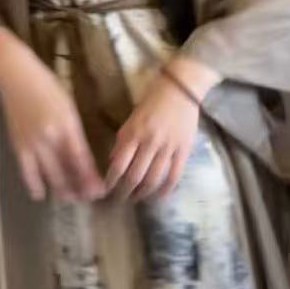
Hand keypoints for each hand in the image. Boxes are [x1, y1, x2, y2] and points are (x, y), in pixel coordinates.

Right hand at [0, 59, 104, 203]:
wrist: (17, 78)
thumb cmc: (47, 86)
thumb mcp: (68, 106)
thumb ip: (75, 131)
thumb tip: (81, 155)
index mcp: (67, 125)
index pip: (82, 159)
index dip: (91, 178)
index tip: (100, 191)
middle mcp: (51, 138)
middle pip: (68, 172)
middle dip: (79, 189)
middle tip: (88, 198)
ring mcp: (33, 144)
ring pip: (49, 176)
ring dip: (61, 190)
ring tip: (70, 198)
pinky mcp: (18, 147)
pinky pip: (28, 173)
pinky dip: (35, 185)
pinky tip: (41, 194)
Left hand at [105, 73, 200, 201]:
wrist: (182, 87)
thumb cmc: (153, 98)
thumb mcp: (133, 116)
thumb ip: (124, 138)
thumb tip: (113, 161)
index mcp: (133, 131)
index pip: (119, 164)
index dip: (111, 181)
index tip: (106, 190)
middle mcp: (149, 142)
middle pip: (134, 176)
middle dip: (124, 192)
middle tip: (119, 200)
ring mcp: (168, 147)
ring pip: (153, 179)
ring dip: (142, 194)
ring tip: (136, 199)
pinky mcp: (184, 150)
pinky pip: (173, 176)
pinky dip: (165, 190)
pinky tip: (158, 197)